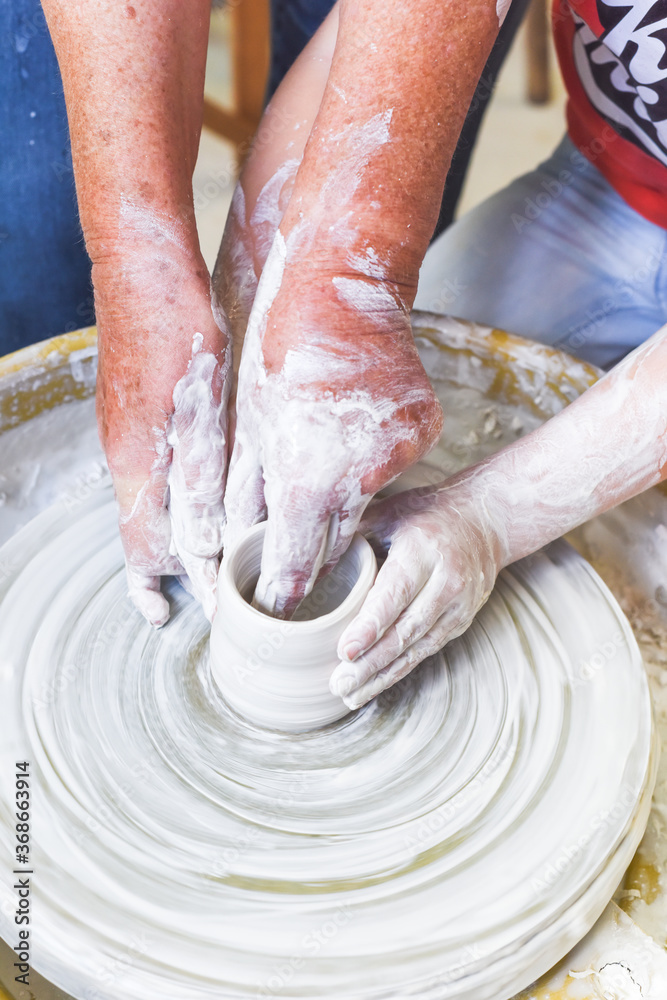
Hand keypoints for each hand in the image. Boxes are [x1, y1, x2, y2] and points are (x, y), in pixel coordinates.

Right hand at [94, 229, 229, 626]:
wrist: (142, 266)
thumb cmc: (174, 332)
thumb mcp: (199, 413)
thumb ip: (199, 483)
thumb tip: (201, 547)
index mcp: (138, 463)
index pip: (142, 548)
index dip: (162, 586)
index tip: (182, 616)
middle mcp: (123, 454)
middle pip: (139, 530)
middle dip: (165, 569)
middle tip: (192, 597)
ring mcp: (124, 430)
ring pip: (144, 500)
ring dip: (170, 534)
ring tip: (201, 557)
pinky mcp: (135, 409)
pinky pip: (148, 470)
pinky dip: (170, 498)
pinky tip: (195, 493)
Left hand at [223, 247, 443, 617]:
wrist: (339, 291)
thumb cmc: (280, 353)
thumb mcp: (250, 425)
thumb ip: (247, 492)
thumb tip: (237, 539)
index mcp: (307, 479)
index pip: (294, 559)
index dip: (282, 587)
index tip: (276, 606)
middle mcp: (359, 477)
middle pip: (334, 540)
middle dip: (314, 550)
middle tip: (296, 555)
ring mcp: (398, 454)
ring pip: (366, 502)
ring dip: (343, 503)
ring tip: (323, 482)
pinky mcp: (423, 432)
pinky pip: (393, 467)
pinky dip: (373, 464)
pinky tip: (356, 438)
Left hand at [329, 478, 503, 708]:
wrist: (486, 521)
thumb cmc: (427, 514)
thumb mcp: (390, 512)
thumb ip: (355, 535)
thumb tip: (311, 559)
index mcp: (424, 551)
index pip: (394, 595)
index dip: (369, 627)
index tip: (345, 651)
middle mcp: (446, 581)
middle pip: (405, 630)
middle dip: (371, 663)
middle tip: (339, 684)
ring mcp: (459, 605)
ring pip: (417, 648)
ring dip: (383, 675)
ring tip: (350, 694)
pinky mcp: (461, 621)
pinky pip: (427, 650)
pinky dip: (400, 670)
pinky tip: (375, 684)